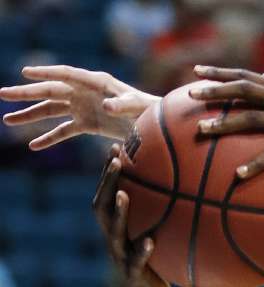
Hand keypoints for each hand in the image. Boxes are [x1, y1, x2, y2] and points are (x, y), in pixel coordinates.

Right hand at [0, 65, 157, 147]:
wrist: (156, 126)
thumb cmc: (149, 111)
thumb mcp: (137, 106)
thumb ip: (122, 105)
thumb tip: (105, 105)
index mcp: (95, 82)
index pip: (65, 74)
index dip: (45, 72)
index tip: (25, 73)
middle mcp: (85, 92)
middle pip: (50, 91)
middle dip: (26, 93)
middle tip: (2, 94)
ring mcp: (83, 108)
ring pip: (51, 110)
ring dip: (30, 115)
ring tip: (7, 120)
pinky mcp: (86, 124)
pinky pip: (63, 131)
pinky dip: (49, 138)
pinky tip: (33, 145)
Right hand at [94, 144, 175, 286]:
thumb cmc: (161, 265)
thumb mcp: (162, 236)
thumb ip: (167, 216)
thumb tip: (191, 188)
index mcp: (119, 227)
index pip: (108, 195)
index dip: (109, 173)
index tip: (116, 147)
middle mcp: (114, 239)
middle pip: (103, 206)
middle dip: (107, 182)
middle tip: (115, 161)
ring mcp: (121, 257)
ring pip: (113, 232)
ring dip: (119, 213)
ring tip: (125, 195)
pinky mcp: (133, 276)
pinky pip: (136, 262)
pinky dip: (142, 251)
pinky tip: (150, 241)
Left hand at [189, 65, 263, 177]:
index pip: (247, 75)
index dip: (221, 73)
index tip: (196, 72)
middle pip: (243, 90)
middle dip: (215, 92)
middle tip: (191, 96)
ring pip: (250, 118)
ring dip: (224, 125)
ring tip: (202, 132)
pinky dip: (254, 164)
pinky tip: (238, 175)